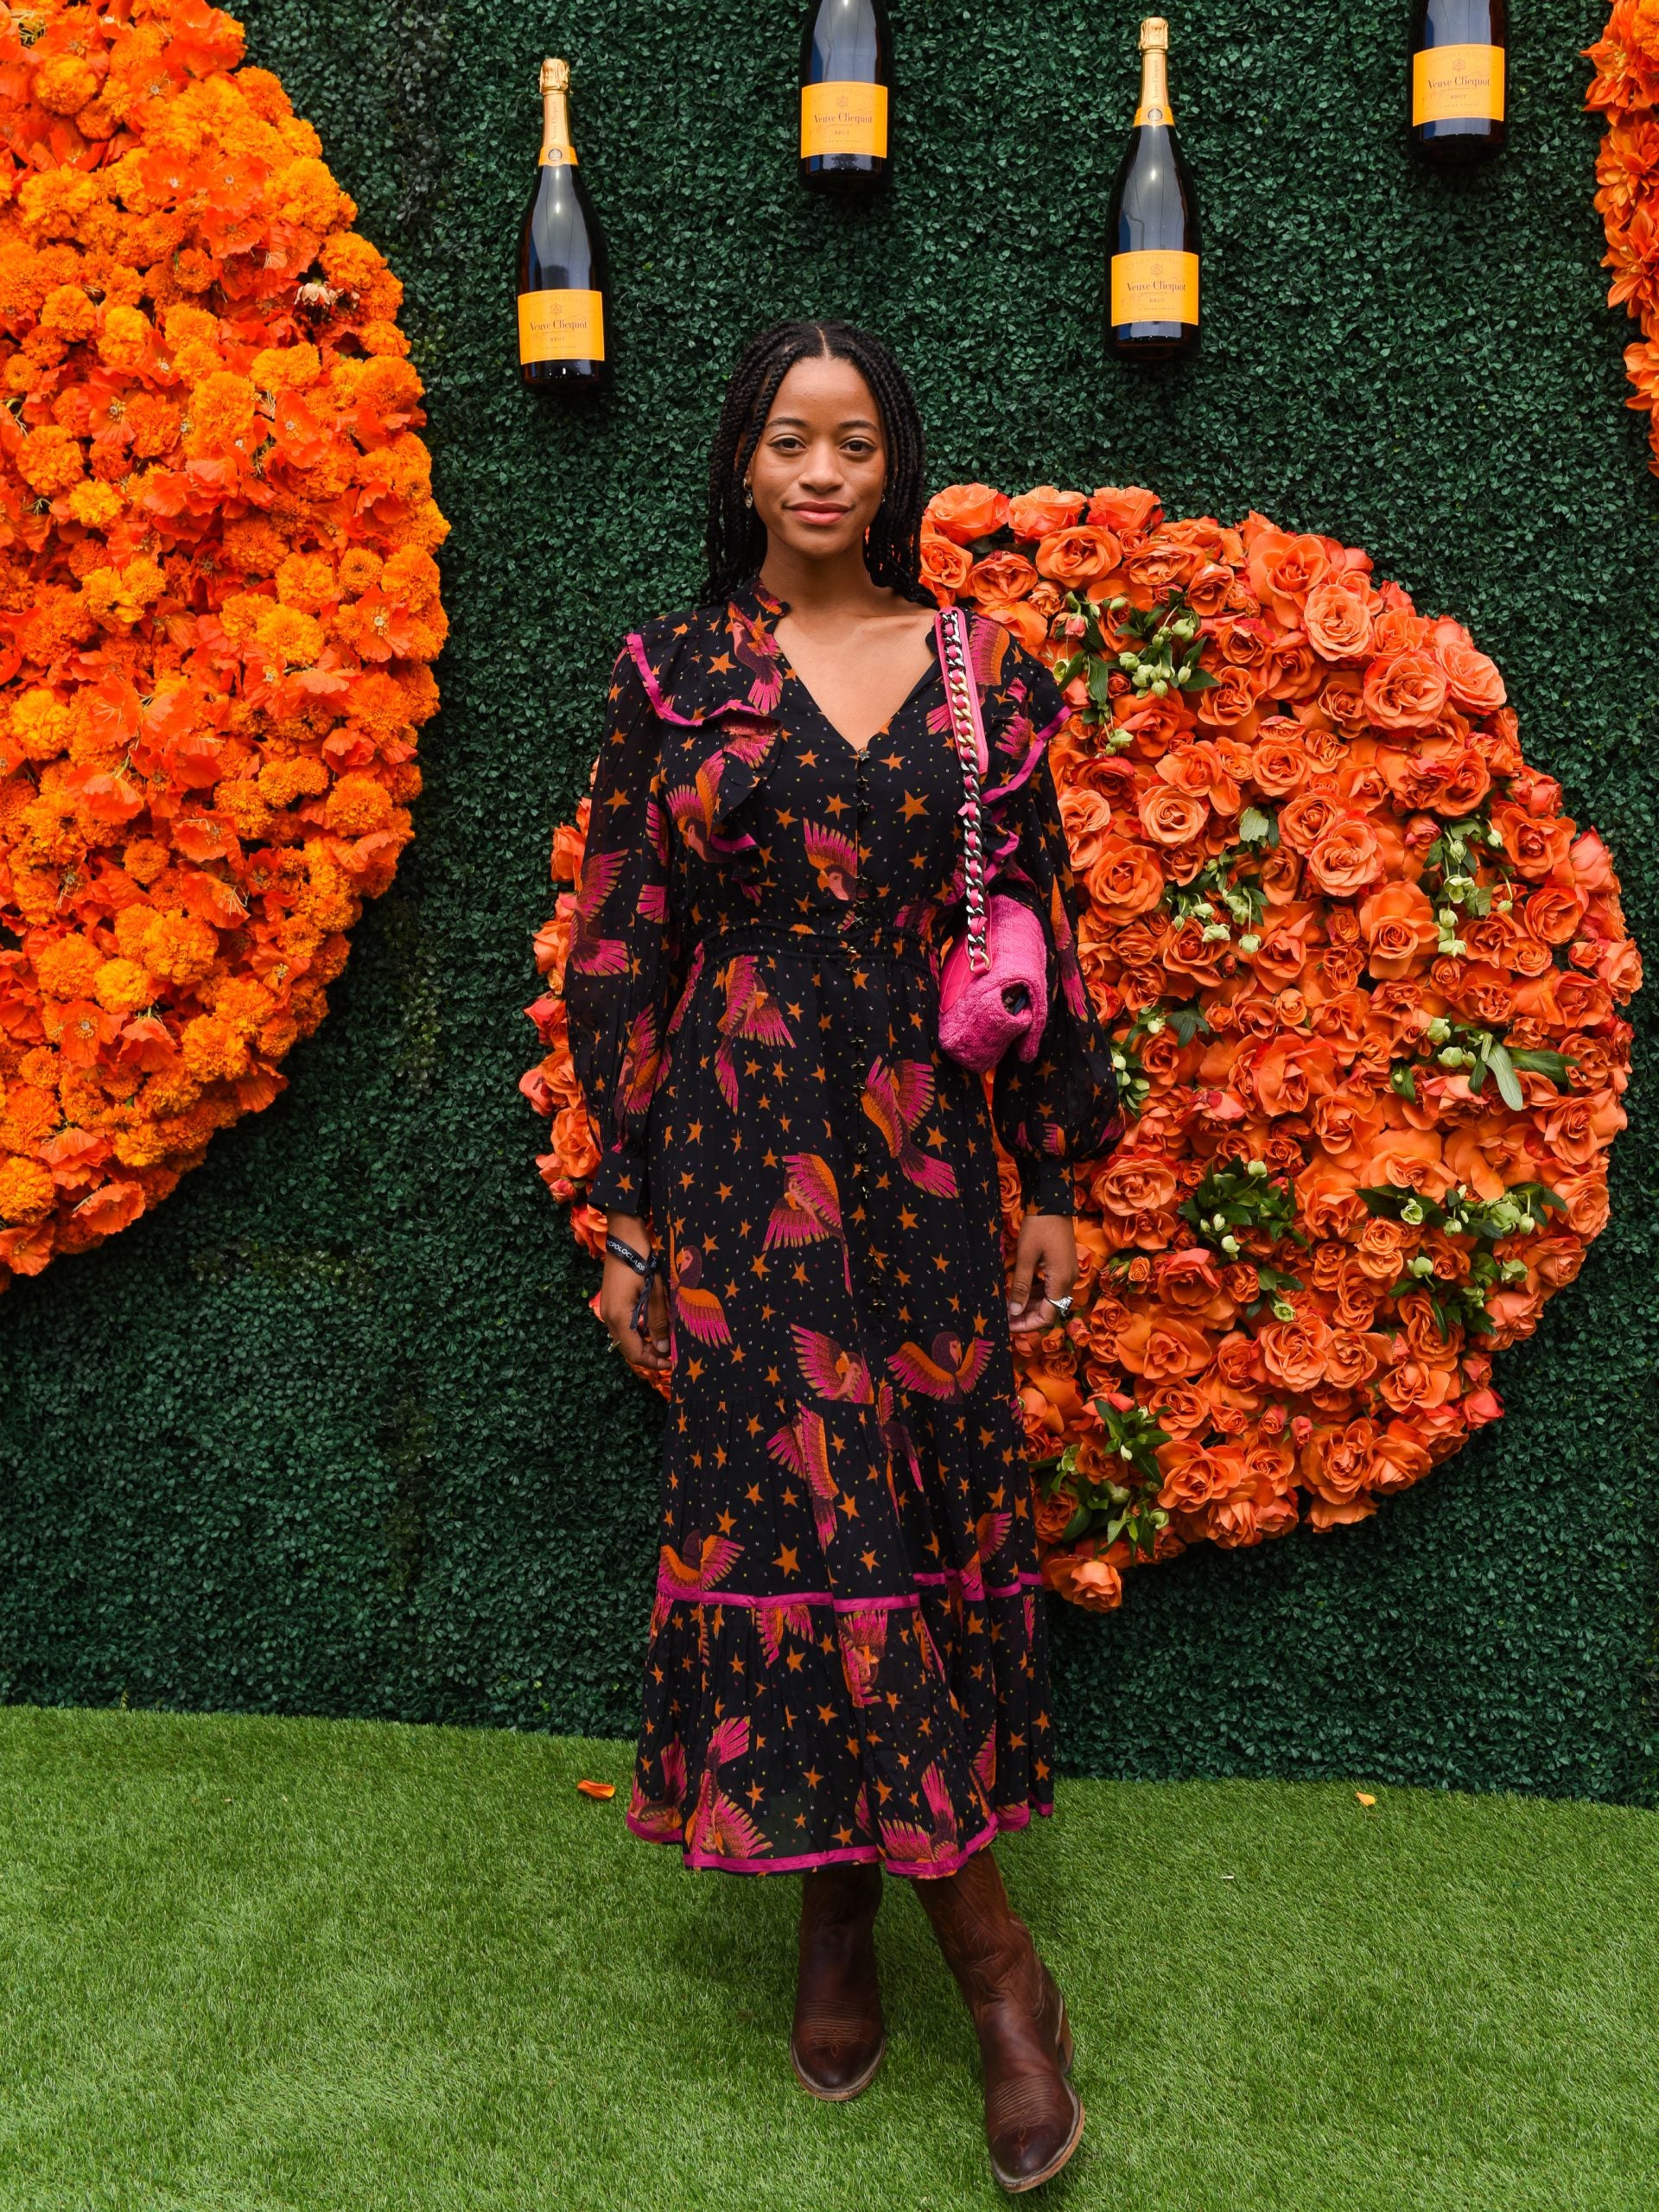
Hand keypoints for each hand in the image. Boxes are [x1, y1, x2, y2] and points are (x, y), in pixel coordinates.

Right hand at [601, 1211, 671, 1369]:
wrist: (624, 1239)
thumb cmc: (642, 1263)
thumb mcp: (655, 1293)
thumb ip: (658, 1322)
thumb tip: (662, 1349)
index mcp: (619, 1318)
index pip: (634, 1353)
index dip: (653, 1362)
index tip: (672, 1362)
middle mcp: (609, 1318)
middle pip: (628, 1348)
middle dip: (649, 1355)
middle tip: (670, 1353)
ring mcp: (608, 1310)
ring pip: (625, 1338)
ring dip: (644, 1344)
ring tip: (664, 1341)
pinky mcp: (611, 1303)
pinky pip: (623, 1327)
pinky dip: (638, 1332)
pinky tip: (652, 1327)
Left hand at [1008, 1212, 1076, 1338]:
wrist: (1052, 1202)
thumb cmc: (1038, 1228)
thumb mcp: (1025, 1257)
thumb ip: (1020, 1285)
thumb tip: (1014, 1311)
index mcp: (1061, 1281)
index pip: (1047, 1316)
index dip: (1027, 1324)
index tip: (1007, 1325)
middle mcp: (1068, 1281)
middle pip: (1049, 1310)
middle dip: (1026, 1316)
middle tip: (1003, 1317)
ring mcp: (1066, 1273)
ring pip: (1048, 1299)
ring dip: (1029, 1305)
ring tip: (1007, 1306)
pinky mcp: (1062, 1266)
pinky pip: (1049, 1287)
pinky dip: (1034, 1293)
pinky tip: (1018, 1292)